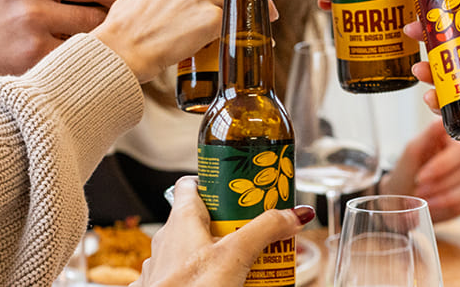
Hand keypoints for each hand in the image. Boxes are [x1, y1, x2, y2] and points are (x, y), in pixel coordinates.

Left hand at [133, 176, 313, 286]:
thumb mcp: (237, 254)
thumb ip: (267, 229)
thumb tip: (296, 214)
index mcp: (182, 219)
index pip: (191, 184)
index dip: (215, 182)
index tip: (240, 189)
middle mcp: (168, 238)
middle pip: (201, 219)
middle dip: (230, 224)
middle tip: (255, 232)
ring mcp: (163, 264)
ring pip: (194, 249)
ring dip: (218, 252)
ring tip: (245, 262)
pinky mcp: (165, 286)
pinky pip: (187, 273)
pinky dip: (205, 274)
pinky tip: (222, 283)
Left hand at [379, 120, 459, 222]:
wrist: (408, 194)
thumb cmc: (409, 170)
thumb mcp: (413, 151)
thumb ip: (429, 134)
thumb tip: (442, 116)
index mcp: (456, 137)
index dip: (442, 165)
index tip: (421, 177)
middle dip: (441, 184)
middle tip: (420, 190)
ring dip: (448, 197)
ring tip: (427, 199)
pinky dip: (456, 206)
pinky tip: (438, 205)